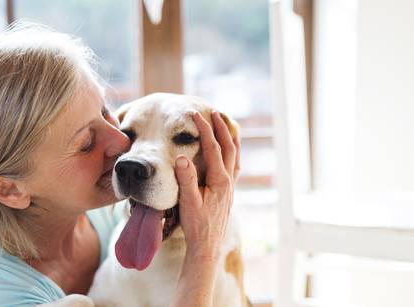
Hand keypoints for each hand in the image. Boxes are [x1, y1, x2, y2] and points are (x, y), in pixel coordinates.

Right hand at [174, 111, 239, 258]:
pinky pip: (234, 165)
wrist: (207, 246)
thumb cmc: (196, 225)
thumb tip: (182, 157)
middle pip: (228, 147)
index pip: (213, 148)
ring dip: (230, 138)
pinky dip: (232, 152)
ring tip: (226, 124)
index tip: (195, 115)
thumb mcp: (188, 202)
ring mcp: (230, 186)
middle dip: (221, 128)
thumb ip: (186, 179)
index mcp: (219, 181)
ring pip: (234, 155)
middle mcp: (228, 181)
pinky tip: (229, 151)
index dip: (204, 130)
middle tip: (213, 112)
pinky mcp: (228, 192)